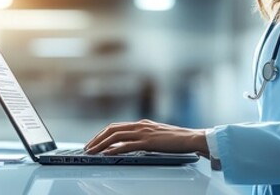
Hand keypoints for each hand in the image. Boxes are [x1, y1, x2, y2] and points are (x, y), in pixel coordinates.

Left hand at [83, 119, 208, 154]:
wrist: (192, 138)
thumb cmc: (176, 139)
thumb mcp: (156, 136)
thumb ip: (142, 138)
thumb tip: (128, 146)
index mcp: (141, 124)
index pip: (115, 126)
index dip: (102, 134)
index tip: (93, 142)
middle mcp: (140, 125)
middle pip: (112, 130)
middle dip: (97, 139)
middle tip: (87, 148)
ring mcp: (144, 133)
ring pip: (116, 137)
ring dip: (101, 144)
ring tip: (92, 152)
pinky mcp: (149, 142)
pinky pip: (128, 146)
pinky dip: (115, 150)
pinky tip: (107, 154)